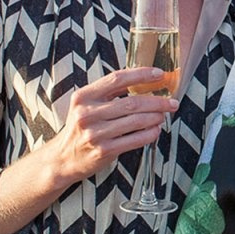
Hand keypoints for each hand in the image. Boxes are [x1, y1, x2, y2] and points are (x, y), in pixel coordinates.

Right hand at [46, 67, 178, 185]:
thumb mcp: (87, 105)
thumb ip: (110, 92)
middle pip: (132, 102)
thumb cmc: (82, 128)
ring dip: (156, 117)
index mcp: (83, 97)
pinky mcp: (103, 151)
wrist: (62, 159)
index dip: (141, 74)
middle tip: (172, 102)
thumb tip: (146, 80)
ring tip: (164, 115)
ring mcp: (95, 134)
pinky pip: (135, 139)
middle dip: (158, 101)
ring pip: (136, 121)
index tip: (160, 74)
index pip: (117, 79)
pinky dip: (150, 134)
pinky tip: (156, 130)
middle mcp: (87, 114)